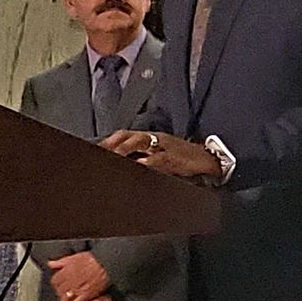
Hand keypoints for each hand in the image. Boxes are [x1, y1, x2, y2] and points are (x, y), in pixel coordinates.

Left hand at [50, 252, 112, 300]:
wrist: (106, 263)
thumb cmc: (93, 259)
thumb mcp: (75, 256)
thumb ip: (61, 261)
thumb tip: (50, 264)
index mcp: (67, 270)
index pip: (55, 280)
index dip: (56, 283)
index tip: (58, 284)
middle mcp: (70, 280)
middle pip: (59, 289)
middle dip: (59, 291)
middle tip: (62, 292)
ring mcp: (78, 288)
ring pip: (65, 296)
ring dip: (63, 299)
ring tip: (65, 300)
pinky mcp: (87, 294)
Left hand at [102, 130, 222, 181]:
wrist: (207, 159)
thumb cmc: (184, 158)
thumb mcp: (162, 154)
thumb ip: (144, 156)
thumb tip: (128, 164)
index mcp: (151, 138)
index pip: (125, 135)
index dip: (108, 141)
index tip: (94, 149)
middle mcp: (155, 139)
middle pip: (128, 135)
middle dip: (112, 143)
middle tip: (98, 152)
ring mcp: (163, 147)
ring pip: (139, 142)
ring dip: (124, 149)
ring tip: (112, 156)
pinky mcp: (172, 158)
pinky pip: (156, 158)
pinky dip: (145, 162)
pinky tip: (137, 165)